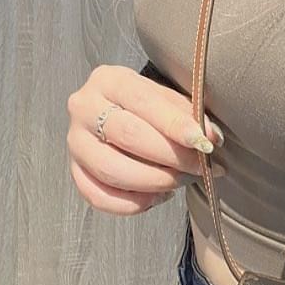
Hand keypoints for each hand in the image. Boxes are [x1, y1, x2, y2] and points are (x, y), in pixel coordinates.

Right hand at [66, 64, 225, 214]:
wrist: (119, 114)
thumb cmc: (149, 107)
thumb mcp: (168, 99)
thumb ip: (189, 115)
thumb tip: (210, 140)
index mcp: (108, 80)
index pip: (143, 102)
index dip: (175, 124)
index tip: (203, 141)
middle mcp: (83, 107)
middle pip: (127, 135)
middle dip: (169, 156)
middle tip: (199, 166)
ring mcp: (75, 142)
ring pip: (111, 170)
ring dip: (153, 182)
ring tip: (179, 181)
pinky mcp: (74, 171)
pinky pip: (98, 196)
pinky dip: (131, 204)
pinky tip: (155, 197)